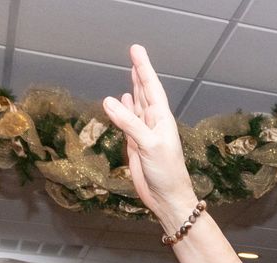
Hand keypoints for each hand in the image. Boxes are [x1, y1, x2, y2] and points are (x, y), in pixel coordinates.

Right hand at [101, 45, 201, 230]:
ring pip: (137, 105)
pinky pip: (129, 121)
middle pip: (145, 91)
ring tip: (132, 71)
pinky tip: (124, 100)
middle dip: (140, 72)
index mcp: (161, 119)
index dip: (144, 68)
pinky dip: (126, 109)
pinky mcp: (136, 144)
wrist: (167, 198)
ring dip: (134, 88)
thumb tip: (109, 100)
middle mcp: (153, 123)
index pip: (151, 87)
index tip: (136, 50)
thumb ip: (129, 123)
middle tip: (135, 52)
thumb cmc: (166, 172)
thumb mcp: (148, 145)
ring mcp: (145, 133)